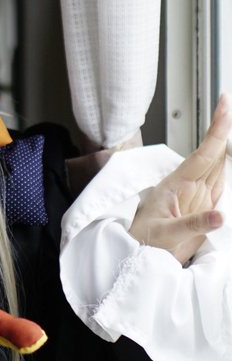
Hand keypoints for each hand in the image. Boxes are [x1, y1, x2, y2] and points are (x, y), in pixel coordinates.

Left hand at [128, 94, 230, 264]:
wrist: (138, 256)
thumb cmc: (144, 241)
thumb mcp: (166, 234)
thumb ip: (192, 224)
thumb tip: (220, 216)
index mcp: (177, 185)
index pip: (203, 153)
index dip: (216, 130)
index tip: (224, 106)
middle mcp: (188, 186)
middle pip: (213, 153)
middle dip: (223, 130)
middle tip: (228, 105)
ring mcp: (196, 195)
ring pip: (218, 165)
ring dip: (227, 147)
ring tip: (230, 124)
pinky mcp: (202, 207)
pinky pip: (220, 184)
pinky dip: (228, 169)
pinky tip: (228, 156)